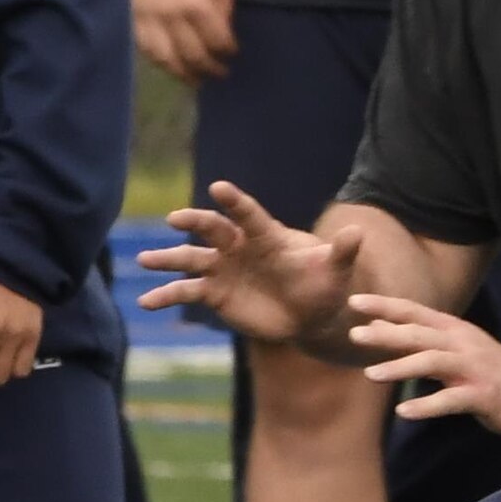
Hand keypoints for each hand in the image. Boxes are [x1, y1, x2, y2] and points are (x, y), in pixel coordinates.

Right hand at [130, 0, 239, 82]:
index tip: (232, 54)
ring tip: (194, 78)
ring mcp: (150, 16)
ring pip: (165, 58)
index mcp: (198, 5)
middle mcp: (172, 15)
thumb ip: (224, 10)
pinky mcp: (135, 13)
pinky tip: (170, 63)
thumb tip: (223, 36)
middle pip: (192, 56)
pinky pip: (144, 47)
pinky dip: (158, 60)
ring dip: (182, 73)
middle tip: (218, 74)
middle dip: (209, 69)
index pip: (216, 42)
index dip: (227, 52)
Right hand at [139, 180, 354, 351]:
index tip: (219, 188)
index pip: (248, 214)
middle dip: (195, 222)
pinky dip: (165, 295)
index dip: (235, 201)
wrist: (309, 313)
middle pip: (212, 229)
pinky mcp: (213, 293)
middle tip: (176, 218)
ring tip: (144, 259)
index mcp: (266, 235)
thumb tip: (357, 232)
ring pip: (190, 259)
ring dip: (167, 259)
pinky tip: (145, 302)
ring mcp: (222, 268)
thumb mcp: (335, 270)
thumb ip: (342, 252)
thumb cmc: (323, 284)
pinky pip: (186, 291)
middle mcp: (238, 246)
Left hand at [347, 293, 500, 433]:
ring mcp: (473, 368)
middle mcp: (461, 344)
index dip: (384, 306)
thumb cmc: (486, 369)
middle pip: (420, 334)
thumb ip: (416, 339)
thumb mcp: (451, 347)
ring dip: (401, 367)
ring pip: (433, 363)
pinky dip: (426, 405)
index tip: (353, 301)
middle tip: (354, 335)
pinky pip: (451, 400)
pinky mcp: (482, 395)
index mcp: (452, 330)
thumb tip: (375, 326)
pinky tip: (404, 413)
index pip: (413, 312)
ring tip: (371, 375)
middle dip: (386, 334)